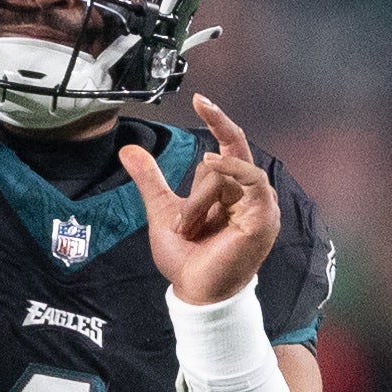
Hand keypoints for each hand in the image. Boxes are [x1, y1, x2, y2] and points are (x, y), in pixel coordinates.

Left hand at [123, 94, 279, 307]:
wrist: (195, 292)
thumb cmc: (186, 257)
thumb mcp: (162, 210)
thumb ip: (150, 179)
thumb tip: (128, 149)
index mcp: (230, 190)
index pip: (230, 144)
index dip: (218, 120)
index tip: (199, 99)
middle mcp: (249, 194)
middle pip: (230, 152)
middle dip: (208, 155)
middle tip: (193, 148)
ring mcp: (260, 206)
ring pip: (227, 173)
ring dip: (201, 201)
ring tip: (189, 229)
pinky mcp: (264, 218)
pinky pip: (253, 181)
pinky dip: (232, 172)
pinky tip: (213, 171)